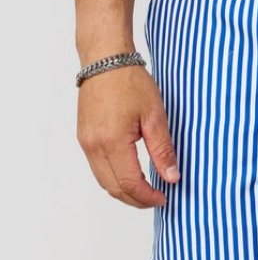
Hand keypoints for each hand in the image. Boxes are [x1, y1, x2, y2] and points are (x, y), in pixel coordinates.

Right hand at [76, 65, 178, 207]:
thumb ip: (162, 150)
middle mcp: (94, 146)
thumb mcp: (154, 116)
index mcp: (112, 142)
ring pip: (103, 180)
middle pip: (113, 188)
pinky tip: (129, 174)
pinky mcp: (84, 136)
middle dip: (135, 199)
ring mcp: (85, 142)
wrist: (105, 60)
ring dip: (123, 190)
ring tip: (145, 190)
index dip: (147, 196)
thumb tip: (171, 177)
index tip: (164, 197)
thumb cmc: (130, 82)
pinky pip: (97, 167)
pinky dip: (113, 177)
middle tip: (156, 199)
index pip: (129, 183)